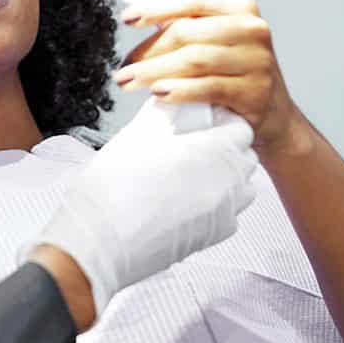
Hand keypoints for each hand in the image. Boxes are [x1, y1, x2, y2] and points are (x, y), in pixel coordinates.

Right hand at [27, 98, 258, 319]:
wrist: (99, 240)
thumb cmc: (113, 188)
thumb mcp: (136, 135)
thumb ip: (162, 113)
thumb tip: (171, 102)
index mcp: (214, 152)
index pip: (240, 127)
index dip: (219, 120)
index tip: (197, 120)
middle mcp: (228, 183)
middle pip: (243, 156)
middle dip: (224, 146)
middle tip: (190, 143)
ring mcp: (224, 214)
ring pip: (240, 186)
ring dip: (224, 174)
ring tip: (189, 172)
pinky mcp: (213, 237)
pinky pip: (228, 212)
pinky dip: (215, 201)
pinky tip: (183, 198)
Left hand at [114, 0, 300, 154]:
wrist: (273, 115)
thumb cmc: (234, 75)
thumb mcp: (215, 43)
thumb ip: (185, 28)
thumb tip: (141, 21)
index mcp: (240, 10)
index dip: (157, 7)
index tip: (128, 18)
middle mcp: (252, 30)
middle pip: (187, 32)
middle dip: (148, 50)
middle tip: (124, 66)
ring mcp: (257, 62)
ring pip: (193, 60)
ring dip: (153, 71)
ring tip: (129, 81)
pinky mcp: (254, 93)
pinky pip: (208, 87)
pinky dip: (179, 90)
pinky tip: (159, 93)